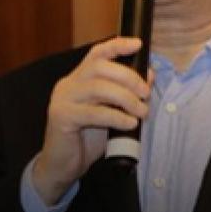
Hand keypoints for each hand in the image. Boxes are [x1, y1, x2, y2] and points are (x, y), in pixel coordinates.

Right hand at [32, 37, 150, 204]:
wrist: (63, 166)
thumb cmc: (87, 139)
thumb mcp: (111, 113)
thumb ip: (125, 94)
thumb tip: (148, 74)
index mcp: (78, 79)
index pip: (96, 54)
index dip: (117, 46)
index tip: (138, 44)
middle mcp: (68, 85)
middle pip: (99, 67)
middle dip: (128, 77)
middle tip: (145, 93)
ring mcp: (62, 100)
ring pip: (97, 87)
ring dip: (126, 98)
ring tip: (141, 111)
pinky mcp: (62, 117)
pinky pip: (93, 112)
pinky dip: (116, 116)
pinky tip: (129, 124)